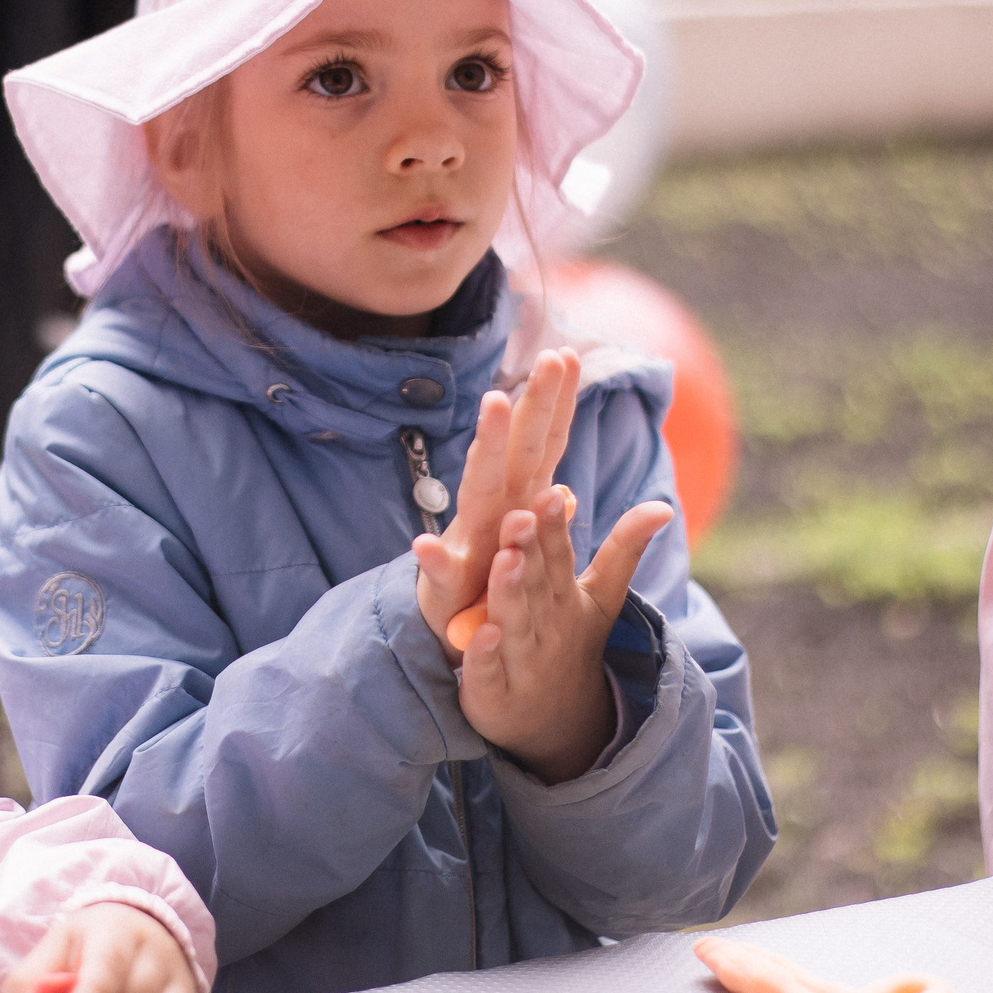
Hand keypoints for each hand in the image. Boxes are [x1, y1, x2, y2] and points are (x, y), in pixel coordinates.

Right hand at [413, 349, 580, 657]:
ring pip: (480, 489)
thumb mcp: (526, 553)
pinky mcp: (446, 586)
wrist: (457, 638)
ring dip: (487, 447)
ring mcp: (467, 541)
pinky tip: (424, 545)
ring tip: (496, 406)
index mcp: (517, 501)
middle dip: (531, 403)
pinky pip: (442, 571)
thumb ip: (544, 516)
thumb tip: (564, 485)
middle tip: (546, 359)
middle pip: (517, 449)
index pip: (542, 444)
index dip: (556, 402)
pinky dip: (434, 559)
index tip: (568, 355)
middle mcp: (491, 509)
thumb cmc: (490, 586)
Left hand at [458, 487, 674, 783]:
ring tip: (505, 560)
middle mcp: (545, 626)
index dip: (555, 527)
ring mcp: (521, 661)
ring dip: (509, 594)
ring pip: (514, 623)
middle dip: (529, 551)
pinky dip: (485, 656)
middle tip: (518, 516)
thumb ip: (624, 550)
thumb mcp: (600, 599)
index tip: (550, 493)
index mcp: (565, 598)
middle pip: (536, 585)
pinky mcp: (493, 693)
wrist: (560, 724)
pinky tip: (482, 635)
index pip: (559, 557)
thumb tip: (663, 505)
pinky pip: (489, 673)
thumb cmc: (570, 641)